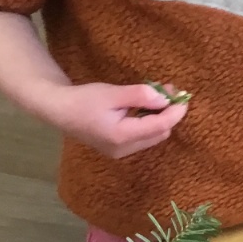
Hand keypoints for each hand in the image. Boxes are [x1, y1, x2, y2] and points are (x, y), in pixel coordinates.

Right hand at [35, 81, 187, 158]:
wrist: (59, 110)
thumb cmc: (83, 99)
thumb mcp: (112, 93)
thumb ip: (139, 96)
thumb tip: (165, 99)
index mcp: (122, 136)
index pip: (160, 126)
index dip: (175, 112)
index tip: (184, 97)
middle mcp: (123, 149)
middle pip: (159, 133)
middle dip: (168, 113)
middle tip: (169, 90)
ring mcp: (120, 151)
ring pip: (152, 136)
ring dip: (159, 116)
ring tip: (158, 94)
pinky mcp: (117, 147)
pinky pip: (142, 136)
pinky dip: (149, 121)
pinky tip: (145, 105)